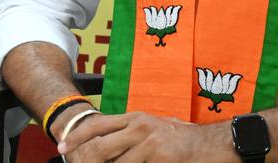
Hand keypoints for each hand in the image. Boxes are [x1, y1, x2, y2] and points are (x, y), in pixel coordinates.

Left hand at [58, 111, 235, 162]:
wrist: (215, 144)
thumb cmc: (184, 139)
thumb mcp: (154, 128)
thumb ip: (131, 133)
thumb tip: (105, 142)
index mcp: (135, 118)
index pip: (96, 125)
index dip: (76, 138)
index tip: (62, 148)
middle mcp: (139, 127)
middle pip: (100, 146)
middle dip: (84, 161)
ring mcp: (150, 143)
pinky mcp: (160, 158)